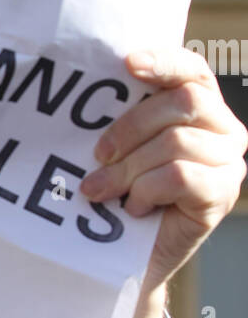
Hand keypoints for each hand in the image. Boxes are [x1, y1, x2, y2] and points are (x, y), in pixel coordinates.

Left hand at [80, 48, 247, 290]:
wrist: (129, 255)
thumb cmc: (121, 194)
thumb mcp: (120, 148)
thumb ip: (122, 117)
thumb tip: (89, 89)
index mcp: (201, 107)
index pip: (193, 70)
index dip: (165, 61)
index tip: (127, 64)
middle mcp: (225, 129)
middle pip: (183, 102)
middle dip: (130, 128)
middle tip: (98, 156)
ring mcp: (228, 162)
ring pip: (176, 143)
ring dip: (128, 169)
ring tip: (101, 191)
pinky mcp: (222, 195)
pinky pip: (180, 177)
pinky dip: (147, 191)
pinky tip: (134, 207)